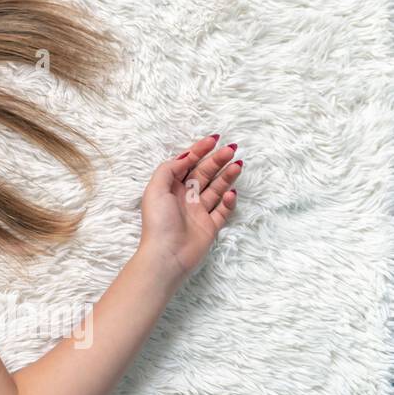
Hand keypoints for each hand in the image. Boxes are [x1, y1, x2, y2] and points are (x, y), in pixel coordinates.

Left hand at [138, 133, 241, 283]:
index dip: (199, 151)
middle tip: (232, 149)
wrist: (167, 255)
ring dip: (227, 176)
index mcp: (170, 187)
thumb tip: (185, 156)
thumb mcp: (156, 189)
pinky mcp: (210, 226)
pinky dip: (228, 201)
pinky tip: (230, 194)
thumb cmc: (158, 222)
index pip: (187, 164)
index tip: (213, 140)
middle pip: (204, 174)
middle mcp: (185, 197)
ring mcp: (198, 212)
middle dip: (217, 160)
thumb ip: (169, 169)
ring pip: (216, 189)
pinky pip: (222, 210)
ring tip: (238, 164)